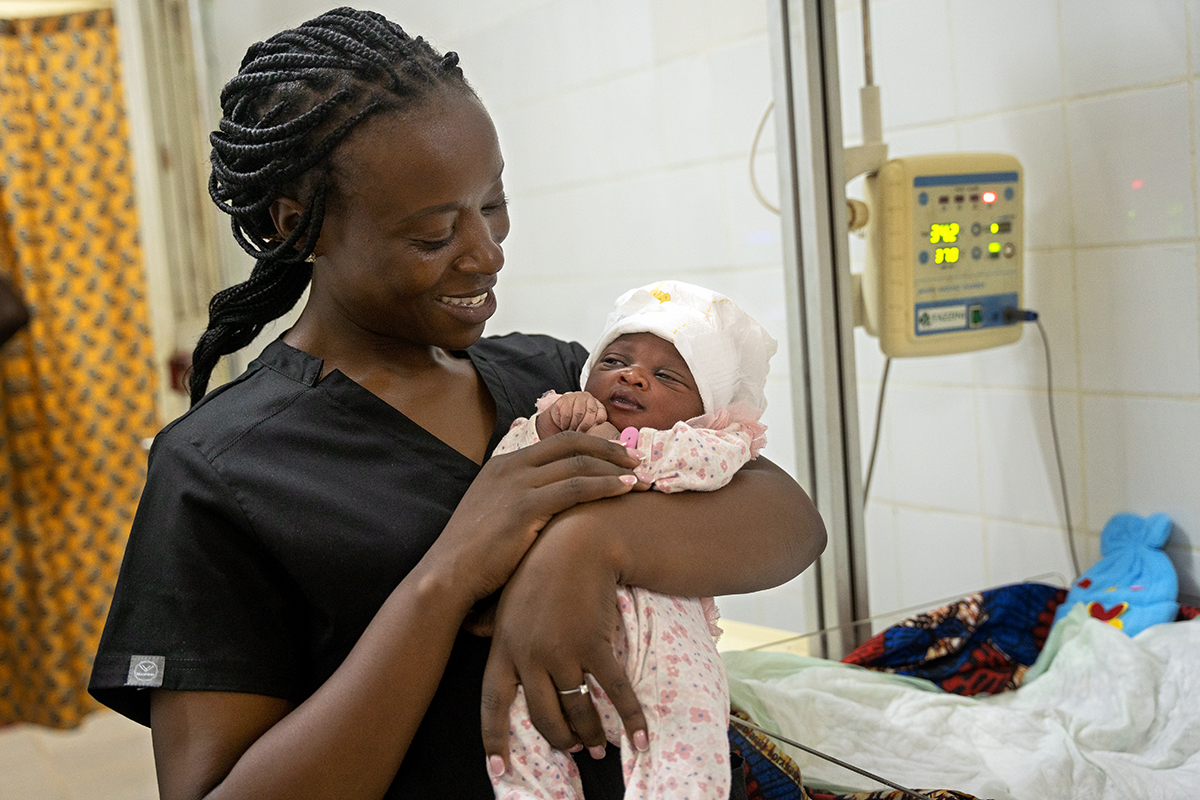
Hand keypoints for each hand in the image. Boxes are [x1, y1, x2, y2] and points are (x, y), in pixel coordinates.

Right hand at [426, 432, 640, 608]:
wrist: (447, 576)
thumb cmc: (475, 557)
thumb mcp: (496, 515)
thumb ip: (523, 501)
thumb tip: (554, 506)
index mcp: (504, 465)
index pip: (558, 441)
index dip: (593, 444)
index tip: (617, 454)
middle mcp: (511, 467)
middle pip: (572, 444)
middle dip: (609, 449)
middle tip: (637, 460)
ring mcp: (518, 484)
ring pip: (578, 463)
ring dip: (614, 468)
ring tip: (640, 476)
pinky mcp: (525, 506)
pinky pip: (575, 488)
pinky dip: (605, 485)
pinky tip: (625, 489)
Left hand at [480, 514, 646, 772]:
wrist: (576, 542)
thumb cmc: (540, 567)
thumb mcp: (508, 598)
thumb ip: (492, 624)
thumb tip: (472, 633)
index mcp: (503, 648)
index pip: (492, 705)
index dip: (495, 741)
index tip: (499, 773)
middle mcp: (529, 656)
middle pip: (544, 718)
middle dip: (560, 740)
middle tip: (573, 751)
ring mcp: (562, 651)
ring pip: (578, 710)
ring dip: (591, 734)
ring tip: (598, 746)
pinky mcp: (593, 644)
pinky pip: (614, 692)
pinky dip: (630, 719)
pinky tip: (639, 739)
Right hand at [540, 391, 607, 436]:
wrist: (558, 416)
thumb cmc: (576, 422)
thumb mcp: (588, 424)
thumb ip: (596, 427)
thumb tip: (602, 439)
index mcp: (596, 404)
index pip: (601, 410)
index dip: (600, 419)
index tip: (596, 427)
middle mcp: (588, 397)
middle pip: (591, 411)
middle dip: (586, 425)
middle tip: (580, 433)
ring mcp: (576, 396)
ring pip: (578, 413)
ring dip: (574, 425)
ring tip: (571, 431)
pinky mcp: (564, 399)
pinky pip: (567, 414)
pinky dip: (565, 423)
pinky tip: (564, 426)